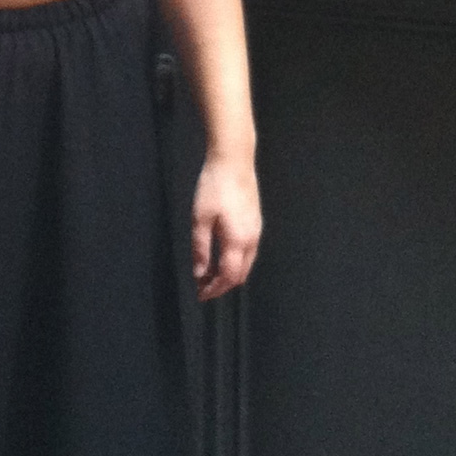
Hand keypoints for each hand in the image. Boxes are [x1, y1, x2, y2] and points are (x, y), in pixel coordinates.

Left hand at [191, 152, 260, 299]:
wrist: (234, 161)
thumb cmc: (214, 187)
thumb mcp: (200, 219)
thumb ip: (201, 249)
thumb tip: (199, 273)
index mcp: (238, 241)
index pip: (229, 277)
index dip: (215, 289)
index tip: (200, 294)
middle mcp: (252, 239)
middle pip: (241, 274)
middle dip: (223, 285)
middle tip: (203, 287)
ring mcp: (256, 230)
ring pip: (247, 263)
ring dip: (230, 273)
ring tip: (210, 274)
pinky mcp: (256, 222)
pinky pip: (249, 252)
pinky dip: (236, 261)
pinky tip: (222, 257)